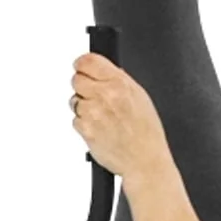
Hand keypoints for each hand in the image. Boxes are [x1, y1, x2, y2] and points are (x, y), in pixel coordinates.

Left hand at [70, 53, 168, 179]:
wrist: (144, 160)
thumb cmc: (146, 132)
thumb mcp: (140, 96)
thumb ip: (119, 80)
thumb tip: (102, 69)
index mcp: (120, 83)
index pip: (87, 61)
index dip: (83, 64)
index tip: (83, 68)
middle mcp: (105, 95)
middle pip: (76, 79)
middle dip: (83, 87)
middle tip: (95, 97)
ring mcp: (93, 112)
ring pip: (74, 100)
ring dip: (83, 107)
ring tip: (102, 116)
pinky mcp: (85, 129)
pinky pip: (75, 120)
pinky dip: (84, 124)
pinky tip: (100, 128)